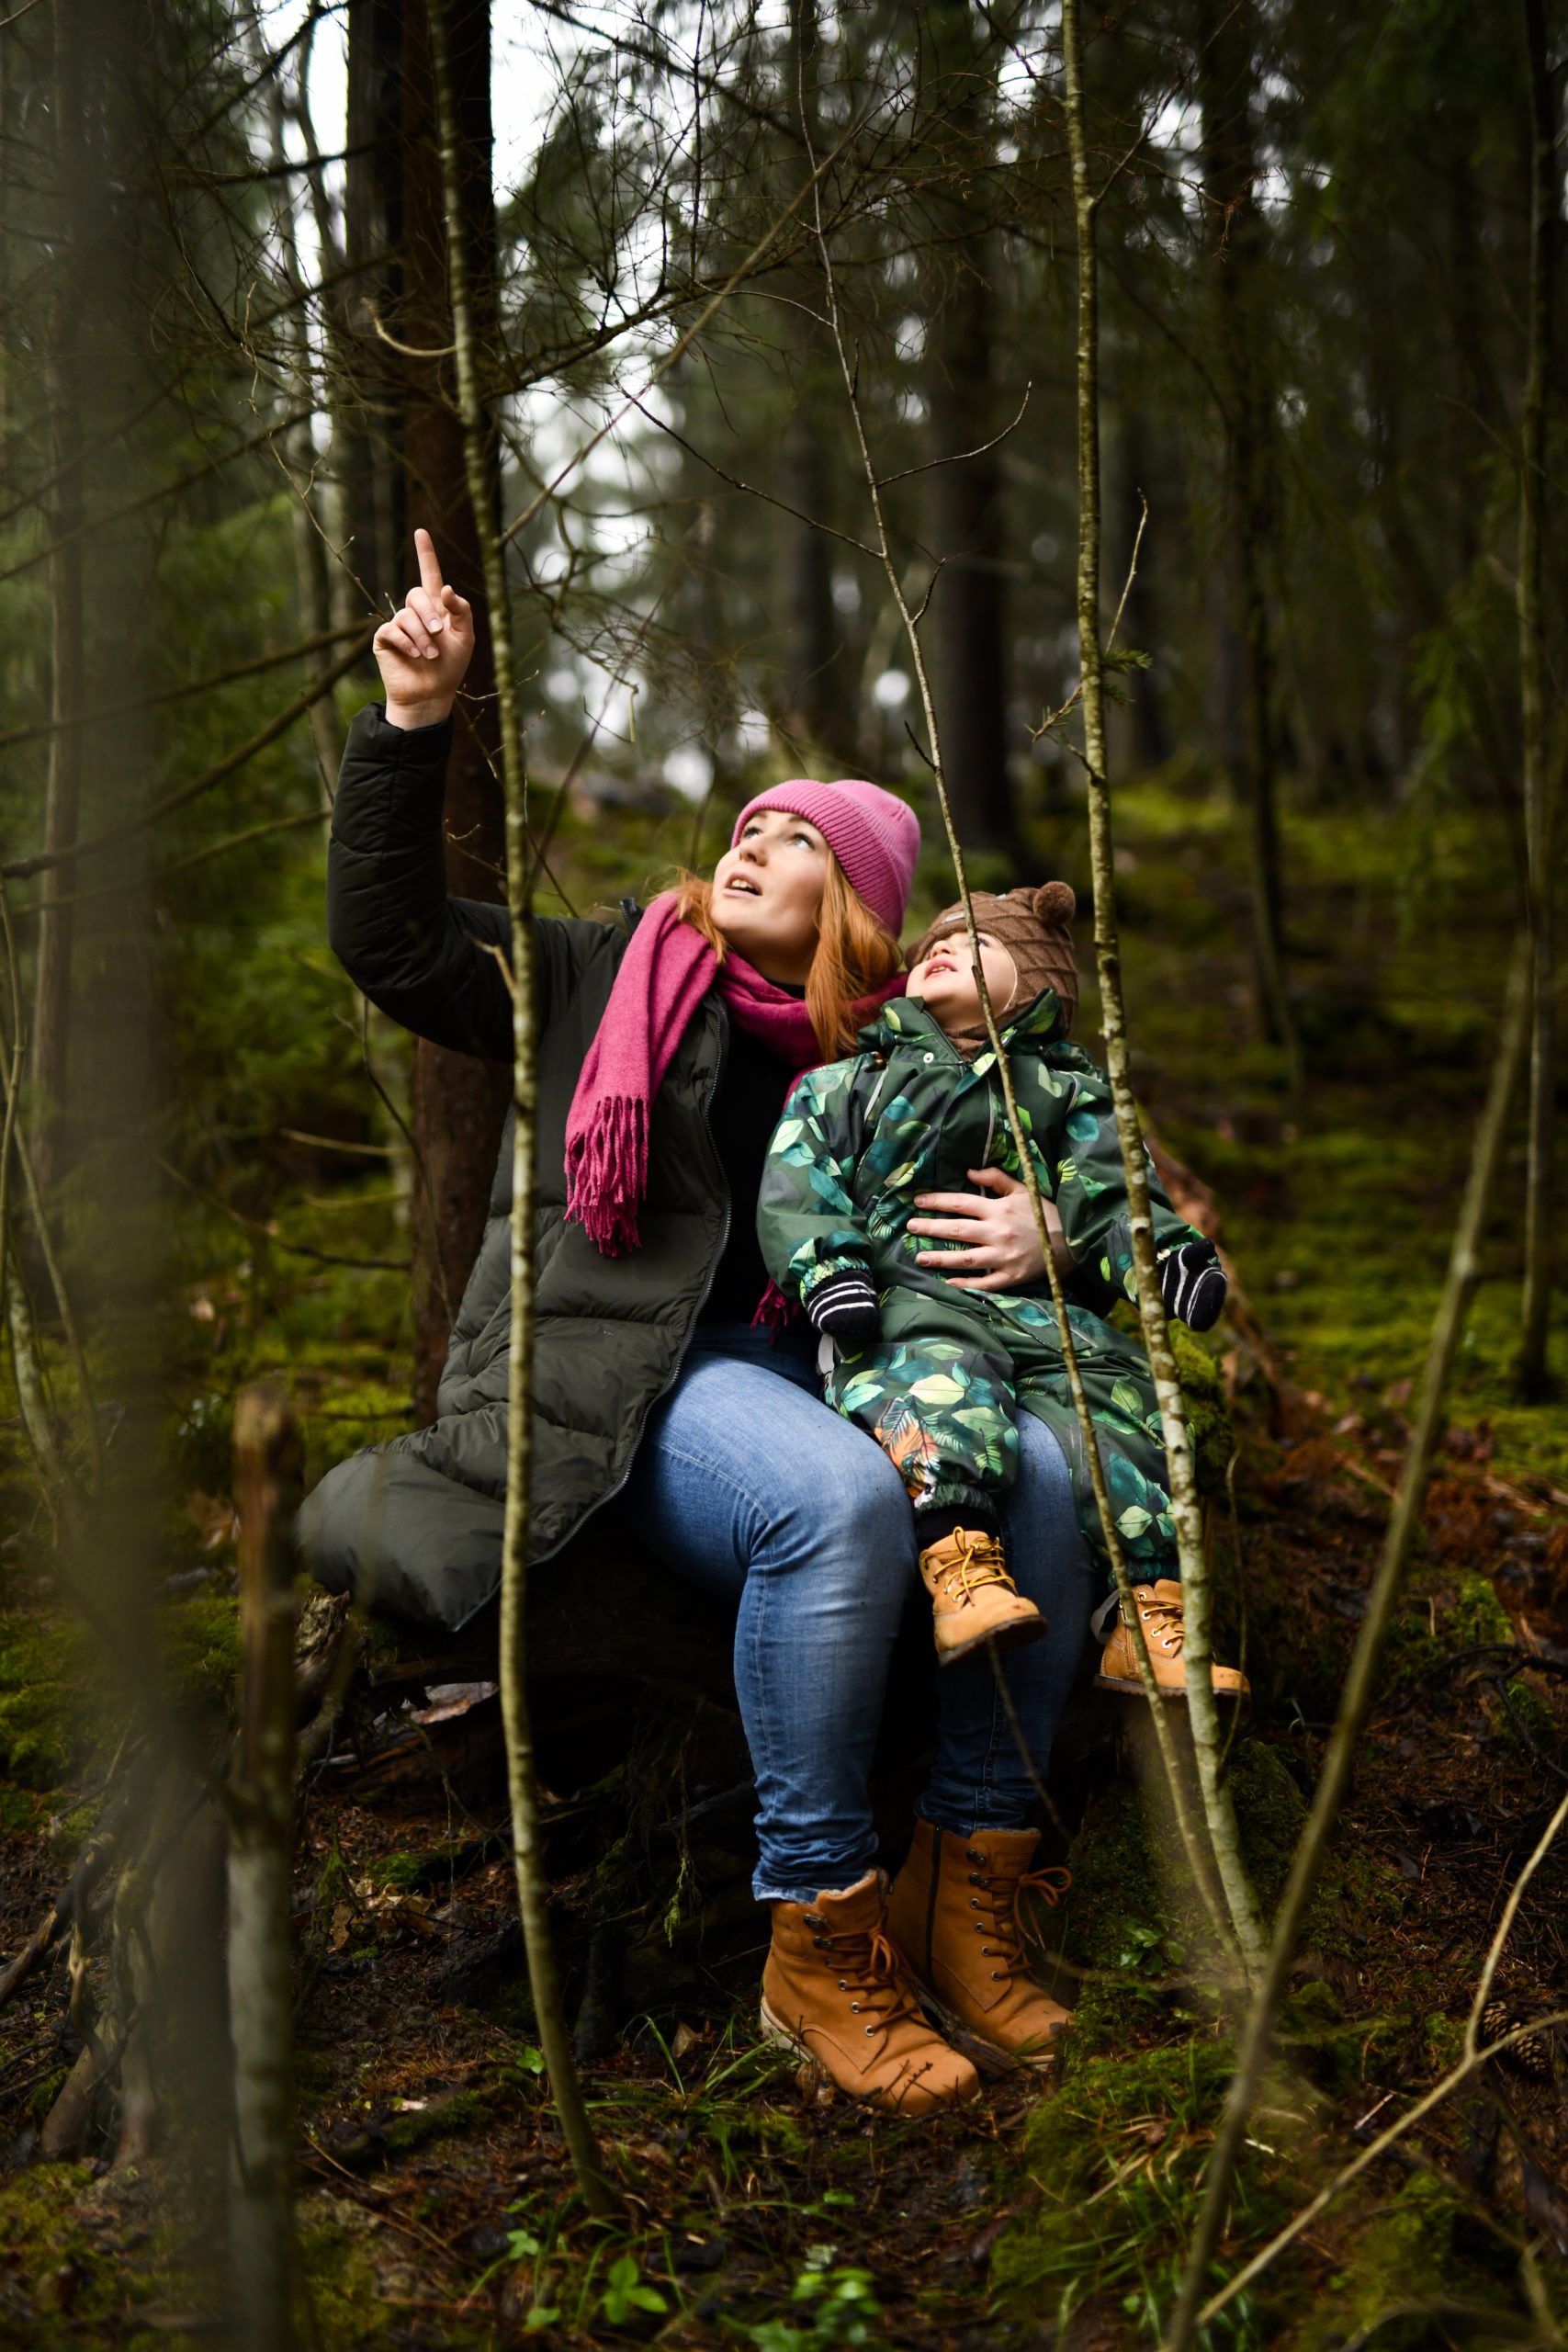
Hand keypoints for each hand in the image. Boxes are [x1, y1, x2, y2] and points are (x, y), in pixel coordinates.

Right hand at [373, 527, 474, 727]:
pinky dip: (406, 642)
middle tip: (438, 635)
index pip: (429, 574)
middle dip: (430, 615)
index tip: (421, 531)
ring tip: (429, 655)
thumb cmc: (451, 668)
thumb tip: (445, 588)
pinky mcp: (385, 639)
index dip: (426, 553)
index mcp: (436, 608)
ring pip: (406, 615)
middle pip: (417, 594)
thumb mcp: (465, 638)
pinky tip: (414, 655)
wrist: (432, 695)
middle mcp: (416, 613)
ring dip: (421, 636)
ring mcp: (399, 625)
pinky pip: (392, 630)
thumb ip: (460, 611)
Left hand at [907, 1167, 1072, 1292]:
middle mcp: (998, 1233)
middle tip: (910, 1228)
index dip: (937, 1201)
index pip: (961, 1203)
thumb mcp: (1023, 1190)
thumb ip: (996, 1179)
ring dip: (941, 1259)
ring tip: (920, 1258)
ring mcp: (1004, 1257)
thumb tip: (969, 1172)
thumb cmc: (1044, 1213)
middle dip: (930, 1228)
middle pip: (957, 1230)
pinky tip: (949, 1283)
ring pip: (966, 1259)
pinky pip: (985, 1282)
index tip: (918, 1202)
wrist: (1073, 1241)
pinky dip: (966, 1284)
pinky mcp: (1011, 1276)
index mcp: (999, 1210)